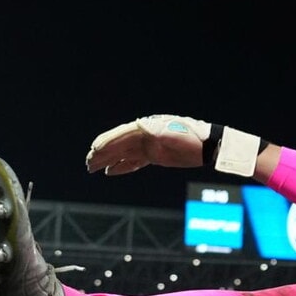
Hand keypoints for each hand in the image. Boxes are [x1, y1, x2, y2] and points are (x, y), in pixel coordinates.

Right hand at [86, 114, 212, 174]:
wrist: (208, 145)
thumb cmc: (192, 137)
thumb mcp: (173, 134)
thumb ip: (155, 131)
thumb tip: (138, 124)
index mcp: (147, 127)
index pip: (122, 134)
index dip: (107, 142)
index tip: (94, 149)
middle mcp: (145, 135)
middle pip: (119, 145)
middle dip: (103, 153)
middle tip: (88, 163)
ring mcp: (149, 146)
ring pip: (124, 154)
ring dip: (108, 160)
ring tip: (92, 168)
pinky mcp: (155, 156)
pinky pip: (134, 161)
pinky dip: (122, 166)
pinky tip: (111, 171)